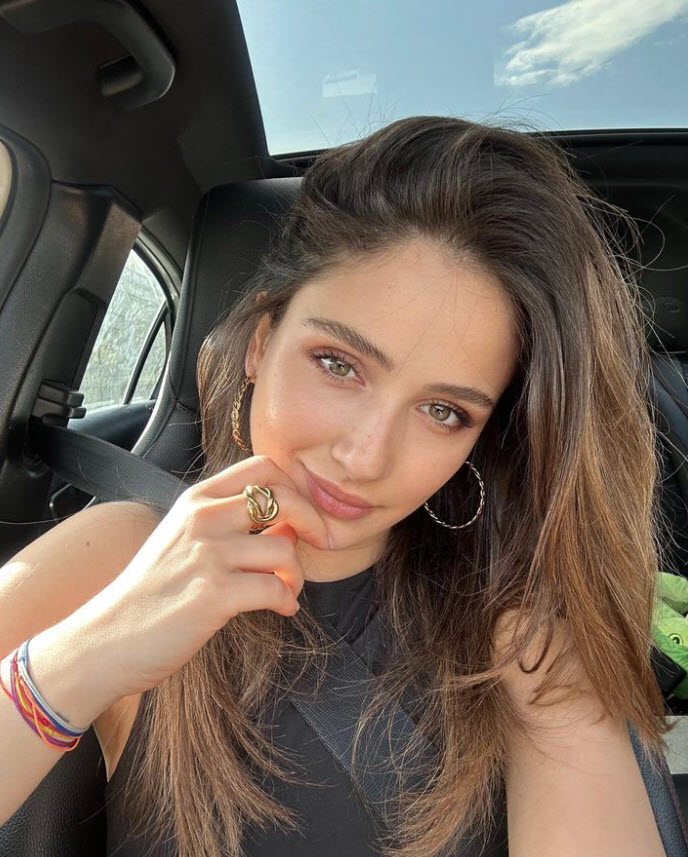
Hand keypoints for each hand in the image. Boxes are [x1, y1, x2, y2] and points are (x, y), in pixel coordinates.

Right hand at [63, 455, 330, 699]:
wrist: (108, 638)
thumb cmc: (152, 592)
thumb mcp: (184, 540)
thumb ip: (229, 525)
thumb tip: (288, 526)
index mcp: (197, 500)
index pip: (262, 467)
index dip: (295, 487)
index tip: (304, 514)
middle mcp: (202, 519)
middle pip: (283, 497)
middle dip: (313, 521)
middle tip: (321, 544)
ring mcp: (207, 556)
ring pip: (285, 549)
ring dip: (297, 574)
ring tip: (287, 590)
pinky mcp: (214, 595)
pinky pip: (276, 589)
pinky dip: (288, 601)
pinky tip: (281, 609)